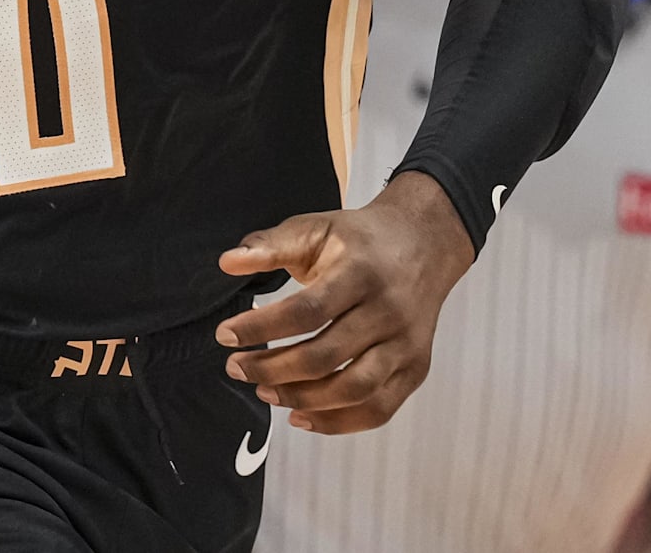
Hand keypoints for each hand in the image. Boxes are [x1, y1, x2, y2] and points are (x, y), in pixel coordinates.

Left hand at [213, 172, 474, 433]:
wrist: (424, 243)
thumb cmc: (361, 240)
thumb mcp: (316, 227)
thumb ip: (271, 245)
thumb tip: (226, 262)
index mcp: (361, 272)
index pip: (307, 311)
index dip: (262, 328)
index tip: (225, 335)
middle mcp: (388, 312)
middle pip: (325, 356)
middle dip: (272, 369)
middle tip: (237, 368)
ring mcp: (406, 344)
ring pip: (353, 390)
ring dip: (301, 399)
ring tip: (264, 391)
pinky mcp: (416, 368)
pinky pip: (378, 409)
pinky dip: (338, 422)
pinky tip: (301, 415)